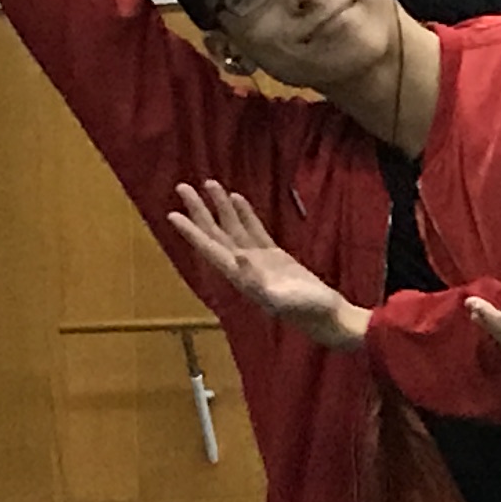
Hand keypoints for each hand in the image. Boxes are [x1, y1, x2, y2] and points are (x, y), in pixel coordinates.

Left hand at [162, 180, 365, 347]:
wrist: (327, 316)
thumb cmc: (307, 310)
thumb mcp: (284, 298)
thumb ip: (259, 280)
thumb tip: (238, 256)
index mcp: (241, 276)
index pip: (210, 248)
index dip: (191, 232)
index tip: (173, 213)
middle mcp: (243, 267)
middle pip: (215, 234)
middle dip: (200, 211)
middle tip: (183, 187)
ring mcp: (258, 260)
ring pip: (233, 228)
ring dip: (221, 207)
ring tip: (210, 184)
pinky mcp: (275, 256)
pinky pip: (254, 230)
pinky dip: (245, 214)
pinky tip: (238, 198)